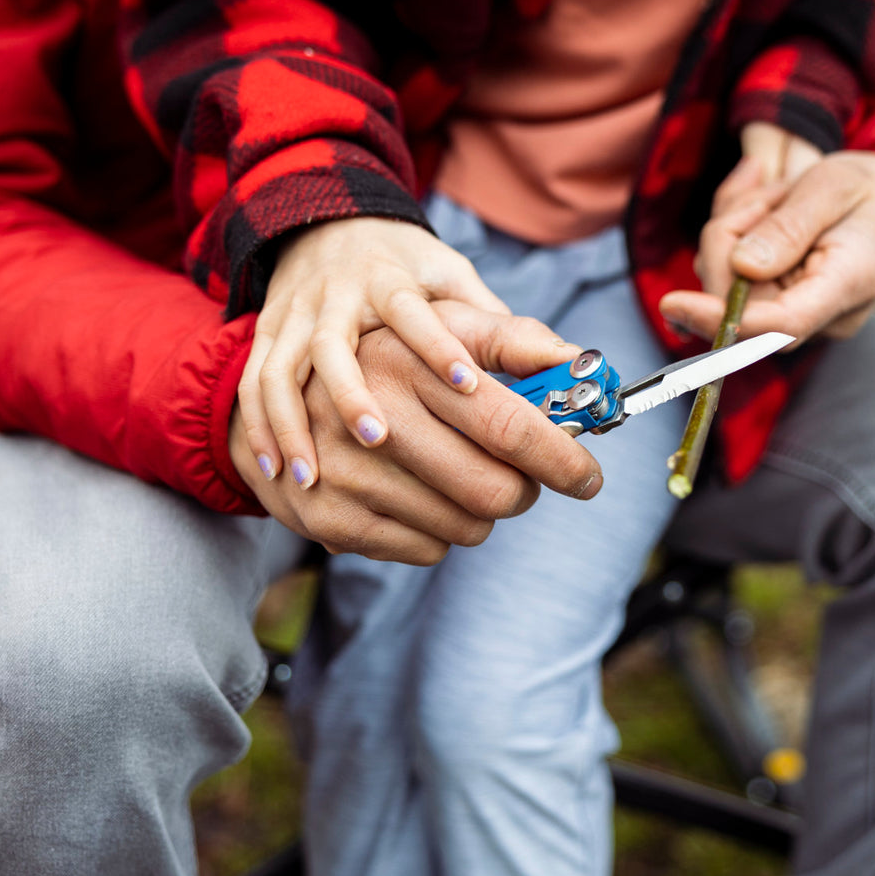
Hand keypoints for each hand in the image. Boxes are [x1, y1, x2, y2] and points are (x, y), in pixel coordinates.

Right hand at [229, 302, 603, 563]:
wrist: (285, 398)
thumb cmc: (388, 357)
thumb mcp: (443, 325)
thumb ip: (514, 339)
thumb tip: (581, 360)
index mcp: (408, 361)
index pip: (507, 424)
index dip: (560, 457)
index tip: (589, 476)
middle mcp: (374, 418)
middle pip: (491, 490)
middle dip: (525, 492)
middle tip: (524, 479)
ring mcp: (348, 473)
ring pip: (465, 527)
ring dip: (482, 513)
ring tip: (461, 478)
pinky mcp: (330, 517)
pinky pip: (426, 551)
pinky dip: (440, 534)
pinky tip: (420, 498)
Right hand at [240, 216, 510, 487]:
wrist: (322, 224)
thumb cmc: (402, 265)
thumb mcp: (451, 278)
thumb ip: (501, 327)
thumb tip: (571, 367)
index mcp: (387, 278)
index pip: (411, 309)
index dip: (438, 347)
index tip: (468, 386)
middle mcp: (334, 297)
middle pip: (335, 348)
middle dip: (352, 399)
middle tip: (379, 442)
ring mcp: (293, 318)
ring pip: (283, 370)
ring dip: (295, 423)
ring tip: (313, 476)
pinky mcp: (267, 338)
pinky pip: (255, 385)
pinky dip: (260, 429)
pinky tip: (277, 473)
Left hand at [659, 123, 874, 343]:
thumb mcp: (833, 185)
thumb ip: (787, 227)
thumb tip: (740, 267)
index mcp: (846, 286)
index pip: (777, 324)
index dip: (720, 319)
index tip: (673, 302)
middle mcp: (823, 318)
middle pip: (738, 297)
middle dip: (731, 235)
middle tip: (768, 192)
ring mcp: (802, 317)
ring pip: (729, 283)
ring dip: (737, 230)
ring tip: (780, 199)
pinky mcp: (783, 307)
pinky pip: (735, 278)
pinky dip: (738, 237)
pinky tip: (769, 210)